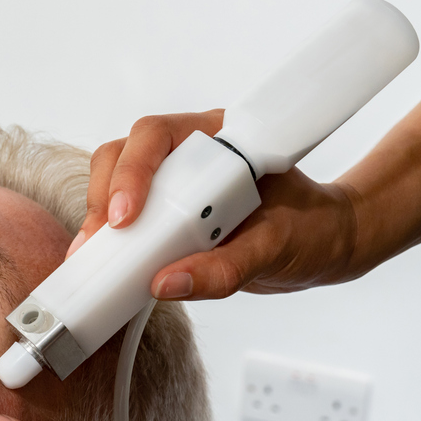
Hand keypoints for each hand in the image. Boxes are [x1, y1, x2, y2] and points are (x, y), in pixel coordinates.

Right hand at [73, 111, 360, 299]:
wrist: (323, 243)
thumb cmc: (309, 231)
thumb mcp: (276, 250)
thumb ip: (225, 268)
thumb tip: (166, 284)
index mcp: (221, 138)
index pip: (158, 136)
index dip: (133, 171)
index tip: (126, 217)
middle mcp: (190, 152)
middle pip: (122, 155)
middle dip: (105, 195)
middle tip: (102, 240)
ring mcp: (172, 181)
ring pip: (113, 182)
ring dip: (100, 218)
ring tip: (97, 255)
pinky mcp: (163, 212)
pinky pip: (124, 217)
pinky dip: (111, 240)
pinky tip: (106, 264)